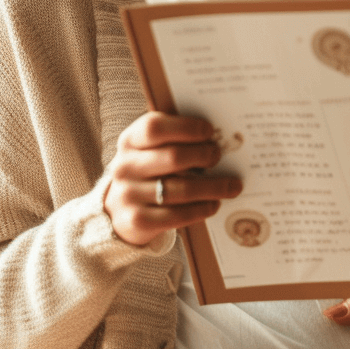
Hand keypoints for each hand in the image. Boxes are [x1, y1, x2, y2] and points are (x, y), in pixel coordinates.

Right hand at [104, 111, 241, 246]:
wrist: (118, 210)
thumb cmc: (147, 170)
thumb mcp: (150, 150)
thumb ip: (174, 139)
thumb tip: (217, 137)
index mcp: (130, 141)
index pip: (155, 127)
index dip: (186, 127)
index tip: (209, 131)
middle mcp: (125, 166)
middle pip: (173, 157)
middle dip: (203, 156)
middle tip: (219, 157)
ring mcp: (129, 195)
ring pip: (181, 190)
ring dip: (212, 187)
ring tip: (232, 186)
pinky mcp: (136, 221)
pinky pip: (177, 215)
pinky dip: (201, 209)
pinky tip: (214, 204)